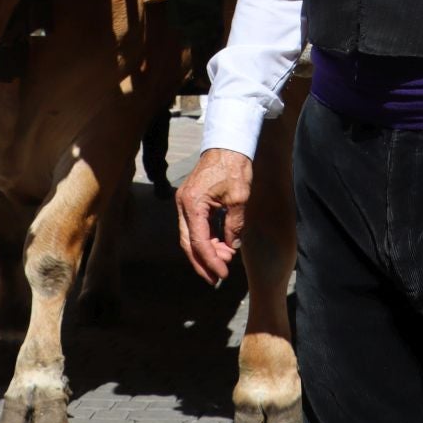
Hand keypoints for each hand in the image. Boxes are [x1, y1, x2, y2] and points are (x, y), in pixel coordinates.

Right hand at [176, 148, 251, 283]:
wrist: (228, 144)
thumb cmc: (234, 167)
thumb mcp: (239, 199)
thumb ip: (234, 225)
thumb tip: (232, 247)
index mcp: (193, 204)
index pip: (198, 241)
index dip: (210, 261)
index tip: (222, 275)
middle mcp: (183, 204)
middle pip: (187, 242)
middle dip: (202, 262)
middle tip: (217, 278)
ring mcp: (184, 202)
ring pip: (189, 236)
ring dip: (206, 251)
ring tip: (225, 260)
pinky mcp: (190, 200)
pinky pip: (194, 226)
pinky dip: (205, 238)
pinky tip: (220, 245)